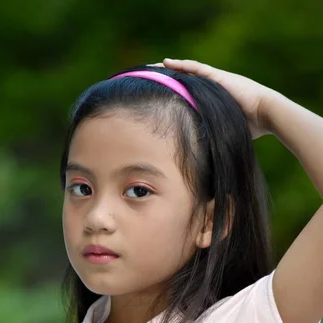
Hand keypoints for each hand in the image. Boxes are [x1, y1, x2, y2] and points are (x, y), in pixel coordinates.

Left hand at [154, 58, 277, 139]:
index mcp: (212, 103)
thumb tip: (204, 166)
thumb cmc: (252, 129)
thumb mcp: (225, 136)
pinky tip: (167, 62)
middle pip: (185, 83)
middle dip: (168, 81)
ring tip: (152, 67)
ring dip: (170, 70)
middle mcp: (212, 90)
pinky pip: (195, 69)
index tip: (159, 100)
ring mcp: (215, 81)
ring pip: (187, 73)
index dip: (174, 97)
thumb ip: (213, 144)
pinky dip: (181, 65)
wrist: (266, 114)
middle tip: (149, 80)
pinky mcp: (218, 77)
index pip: (189, 97)